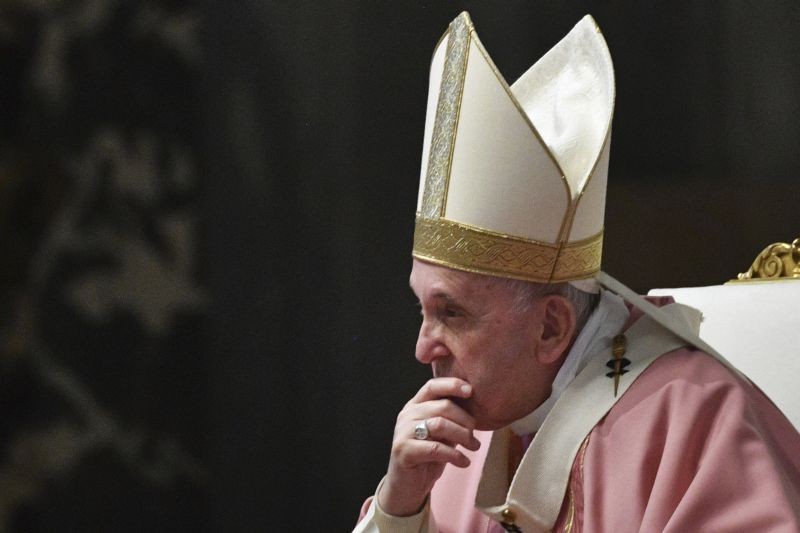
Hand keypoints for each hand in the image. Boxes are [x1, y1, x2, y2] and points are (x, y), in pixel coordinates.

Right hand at [377, 378, 480, 516]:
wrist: (407, 487)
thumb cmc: (427, 457)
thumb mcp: (441, 434)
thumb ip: (452, 420)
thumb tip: (477, 410)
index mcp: (415, 405)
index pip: (432, 386)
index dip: (452, 385)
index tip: (471, 391)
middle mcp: (407, 415)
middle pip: (442, 406)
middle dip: (465, 420)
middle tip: (475, 435)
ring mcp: (403, 432)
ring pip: (439, 424)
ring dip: (463, 436)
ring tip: (474, 447)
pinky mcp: (404, 451)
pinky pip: (435, 448)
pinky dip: (454, 455)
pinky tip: (464, 462)